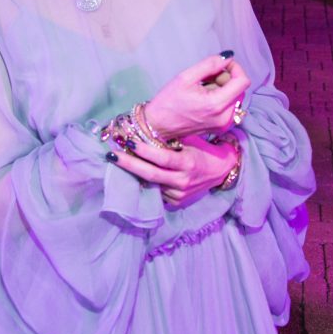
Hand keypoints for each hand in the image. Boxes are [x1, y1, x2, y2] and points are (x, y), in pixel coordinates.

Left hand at [108, 134, 237, 206]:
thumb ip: (171, 140)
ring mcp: (180, 194)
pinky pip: (158, 192)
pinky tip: (138, 173)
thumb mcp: (191, 141)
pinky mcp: (177, 202)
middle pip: (151, 174)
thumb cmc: (203, 149)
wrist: (221, 170)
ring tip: (120, 161)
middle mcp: (183, 180)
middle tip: (112, 155)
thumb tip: (144, 132)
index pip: (161, 158)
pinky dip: (147, 183)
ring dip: (135, 173)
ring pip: (152, 184)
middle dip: (129, 165)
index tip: (128, 142)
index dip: (144, 151)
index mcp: (188, 162)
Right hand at [145, 54, 249, 139]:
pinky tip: (205, 97)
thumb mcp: (185, 77)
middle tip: (206, 77)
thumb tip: (227, 57)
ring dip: (223, 88)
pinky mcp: (221, 127)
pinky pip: (230, 106)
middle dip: (226, 78)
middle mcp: (225, 117)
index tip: (222, 64)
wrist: (159, 126)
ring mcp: (224, 124)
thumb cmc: (168, 101)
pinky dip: (221, 98)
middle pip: (239, 88)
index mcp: (216, 104)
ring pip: (235, 97)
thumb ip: (209, 65)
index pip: (243, 81)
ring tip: (203, 88)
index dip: (235, 68)